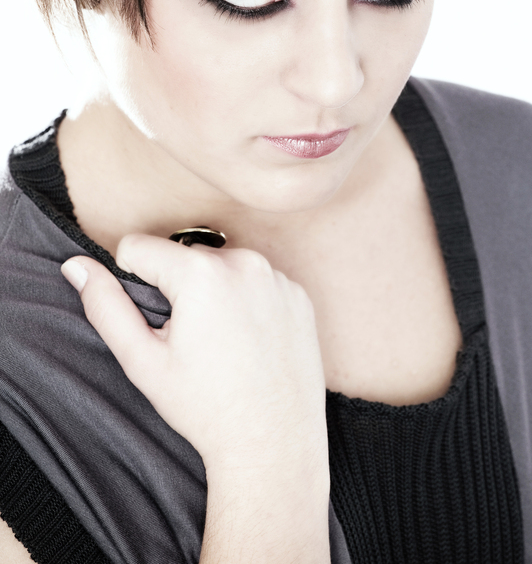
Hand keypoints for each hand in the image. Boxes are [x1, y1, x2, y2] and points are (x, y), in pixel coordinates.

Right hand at [60, 237, 328, 479]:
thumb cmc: (205, 407)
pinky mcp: (298, 293)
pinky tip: (250, 342)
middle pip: (183, 256)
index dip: (133, 282)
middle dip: (177, 288)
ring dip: (213, 291)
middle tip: (191, 341)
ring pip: (221, 266)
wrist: (274, 443)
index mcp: (201, 272)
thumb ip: (105, 306)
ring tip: (222, 343)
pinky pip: (257, 281)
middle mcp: (244, 262)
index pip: (138, 246)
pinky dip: (247, 301)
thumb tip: (75, 266)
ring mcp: (277, 276)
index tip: (155, 321)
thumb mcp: (142, 360)